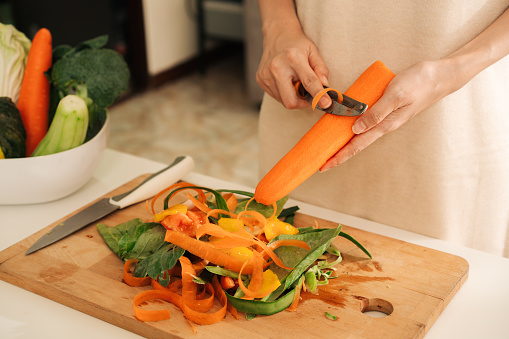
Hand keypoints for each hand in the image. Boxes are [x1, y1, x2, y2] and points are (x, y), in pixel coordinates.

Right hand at [256, 28, 331, 108]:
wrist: (277, 34)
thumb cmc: (297, 44)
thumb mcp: (313, 51)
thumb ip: (321, 69)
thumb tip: (325, 87)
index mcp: (293, 58)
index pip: (308, 82)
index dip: (318, 95)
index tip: (326, 104)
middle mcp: (277, 67)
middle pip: (290, 101)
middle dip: (302, 103)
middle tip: (308, 94)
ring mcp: (266, 75)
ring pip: (283, 100)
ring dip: (293, 96)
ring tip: (294, 81)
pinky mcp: (260, 80)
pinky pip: (276, 96)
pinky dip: (284, 93)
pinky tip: (285, 80)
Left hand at [320, 60, 460, 170]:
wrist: (441, 75)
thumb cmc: (419, 83)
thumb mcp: (396, 95)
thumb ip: (377, 113)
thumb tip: (356, 130)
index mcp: (385, 125)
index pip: (357, 145)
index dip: (340, 156)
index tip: (324, 165)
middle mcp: (384, 125)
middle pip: (357, 144)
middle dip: (339, 154)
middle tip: (322, 163)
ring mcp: (385, 118)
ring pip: (361, 135)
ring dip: (345, 143)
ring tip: (330, 148)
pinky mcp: (386, 109)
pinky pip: (366, 122)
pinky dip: (353, 128)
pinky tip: (346, 127)